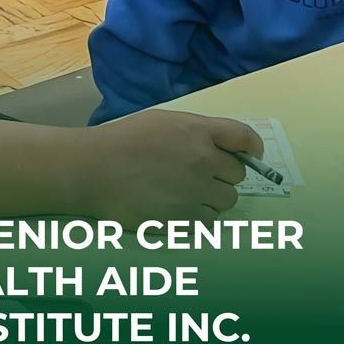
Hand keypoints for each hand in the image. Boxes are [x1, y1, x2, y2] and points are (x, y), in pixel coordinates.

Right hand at [78, 111, 261, 226]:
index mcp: (196, 130)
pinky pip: (209, 221)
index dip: (252, 147)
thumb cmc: (121, 141)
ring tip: (188, 195)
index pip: (244, 137)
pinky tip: (180, 209)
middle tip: (202, 176)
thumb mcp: (161, 122)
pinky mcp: (183, 217)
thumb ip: (194, 131)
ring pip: (227, 201)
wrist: (92, 169)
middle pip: (237, 174)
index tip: (251, 154)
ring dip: (214, 198)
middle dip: (224, 176)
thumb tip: (220, 146)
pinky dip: (200, 217)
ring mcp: (194, 190)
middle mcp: (202, 159)